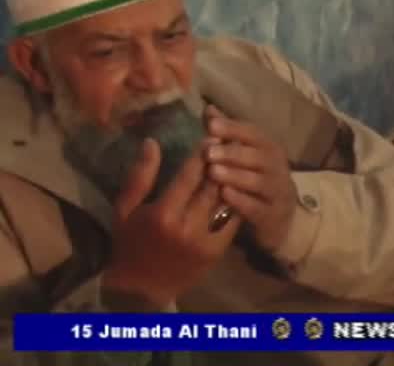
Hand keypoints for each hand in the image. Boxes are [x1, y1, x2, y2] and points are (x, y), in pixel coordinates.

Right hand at [101, 139, 240, 306]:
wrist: (142, 287)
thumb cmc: (130, 242)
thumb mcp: (126, 208)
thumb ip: (141, 175)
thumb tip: (152, 142)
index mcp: (163, 213)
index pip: (190, 175)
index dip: (203, 153)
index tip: (211, 136)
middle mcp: (187, 225)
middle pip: (212, 185)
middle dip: (221, 163)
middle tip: (230, 145)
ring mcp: (205, 239)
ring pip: (226, 200)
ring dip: (232, 180)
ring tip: (237, 163)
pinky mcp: (217, 250)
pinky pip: (231, 220)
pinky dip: (234, 203)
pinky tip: (238, 189)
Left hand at [204, 106, 297, 252]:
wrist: (280, 216)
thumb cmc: (256, 179)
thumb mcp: (244, 155)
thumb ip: (227, 134)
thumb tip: (208, 109)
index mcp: (270, 149)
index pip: (255, 134)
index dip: (234, 128)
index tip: (211, 125)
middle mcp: (278, 168)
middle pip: (259, 157)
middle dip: (233, 153)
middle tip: (209, 152)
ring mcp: (278, 192)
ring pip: (259, 182)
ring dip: (236, 175)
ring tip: (213, 172)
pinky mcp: (274, 216)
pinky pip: (258, 207)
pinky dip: (242, 200)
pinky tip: (225, 195)